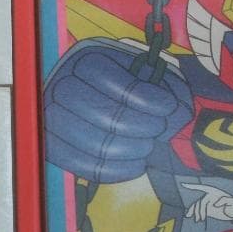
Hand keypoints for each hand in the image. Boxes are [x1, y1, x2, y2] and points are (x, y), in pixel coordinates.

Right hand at [43, 39, 192, 182]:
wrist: (90, 99)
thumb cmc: (122, 85)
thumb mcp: (141, 74)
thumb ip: (164, 86)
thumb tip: (180, 112)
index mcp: (84, 60)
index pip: (110, 79)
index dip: (144, 97)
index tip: (168, 107)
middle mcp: (61, 86)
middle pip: (103, 113)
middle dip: (141, 126)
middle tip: (159, 130)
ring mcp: (52, 119)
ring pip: (95, 144)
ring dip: (133, 149)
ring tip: (147, 146)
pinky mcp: (54, 148)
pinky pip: (86, 167)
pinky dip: (119, 170)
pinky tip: (137, 163)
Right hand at [181, 182, 232, 222]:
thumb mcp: (232, 201)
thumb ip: (225, 200)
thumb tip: (215, 204)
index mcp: (213, 191)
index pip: (202, 187)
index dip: (193, 186)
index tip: (184, 185)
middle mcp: (208, 196)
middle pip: (200, 202)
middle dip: (199, 210)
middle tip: (201, 219)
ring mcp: (207, 202)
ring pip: (197, 206)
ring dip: (195, 213)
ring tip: (197, 220)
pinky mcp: (206, 209)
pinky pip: (197, 210)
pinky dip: (193, 212)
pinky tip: (189, 216)